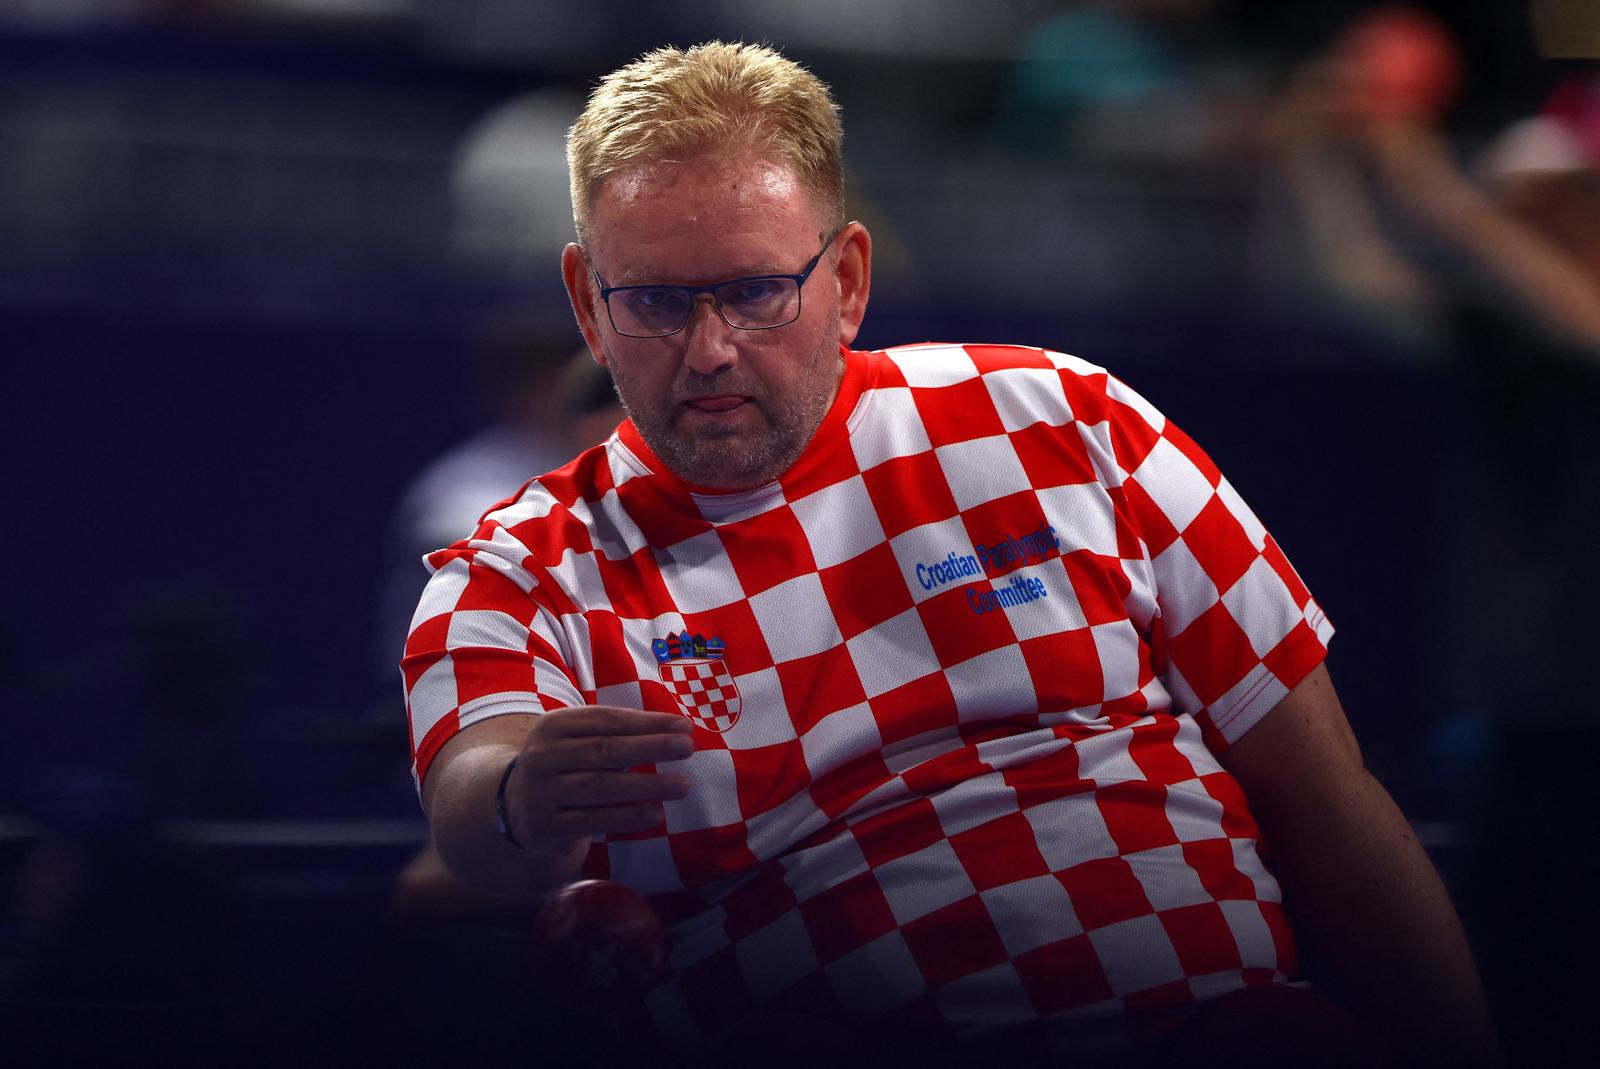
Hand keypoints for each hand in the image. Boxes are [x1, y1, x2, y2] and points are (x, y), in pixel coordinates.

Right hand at [502, 706, 694, 872]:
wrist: (516, 807)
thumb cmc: (565, 766)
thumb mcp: (580, 742)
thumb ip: (617, 735)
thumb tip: (677, 732)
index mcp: (555, 726)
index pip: (607, 721)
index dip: (648, 723)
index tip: (685, 726)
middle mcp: (544, 756)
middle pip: (605, 750)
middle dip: (650, 747)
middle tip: (688, 748)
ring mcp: (542, 793)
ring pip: (600, 786)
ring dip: (646, 785)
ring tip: (682, 785)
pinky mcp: (546, 827)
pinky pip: (592, 820)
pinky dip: (626, 817)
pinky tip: (655, 814)